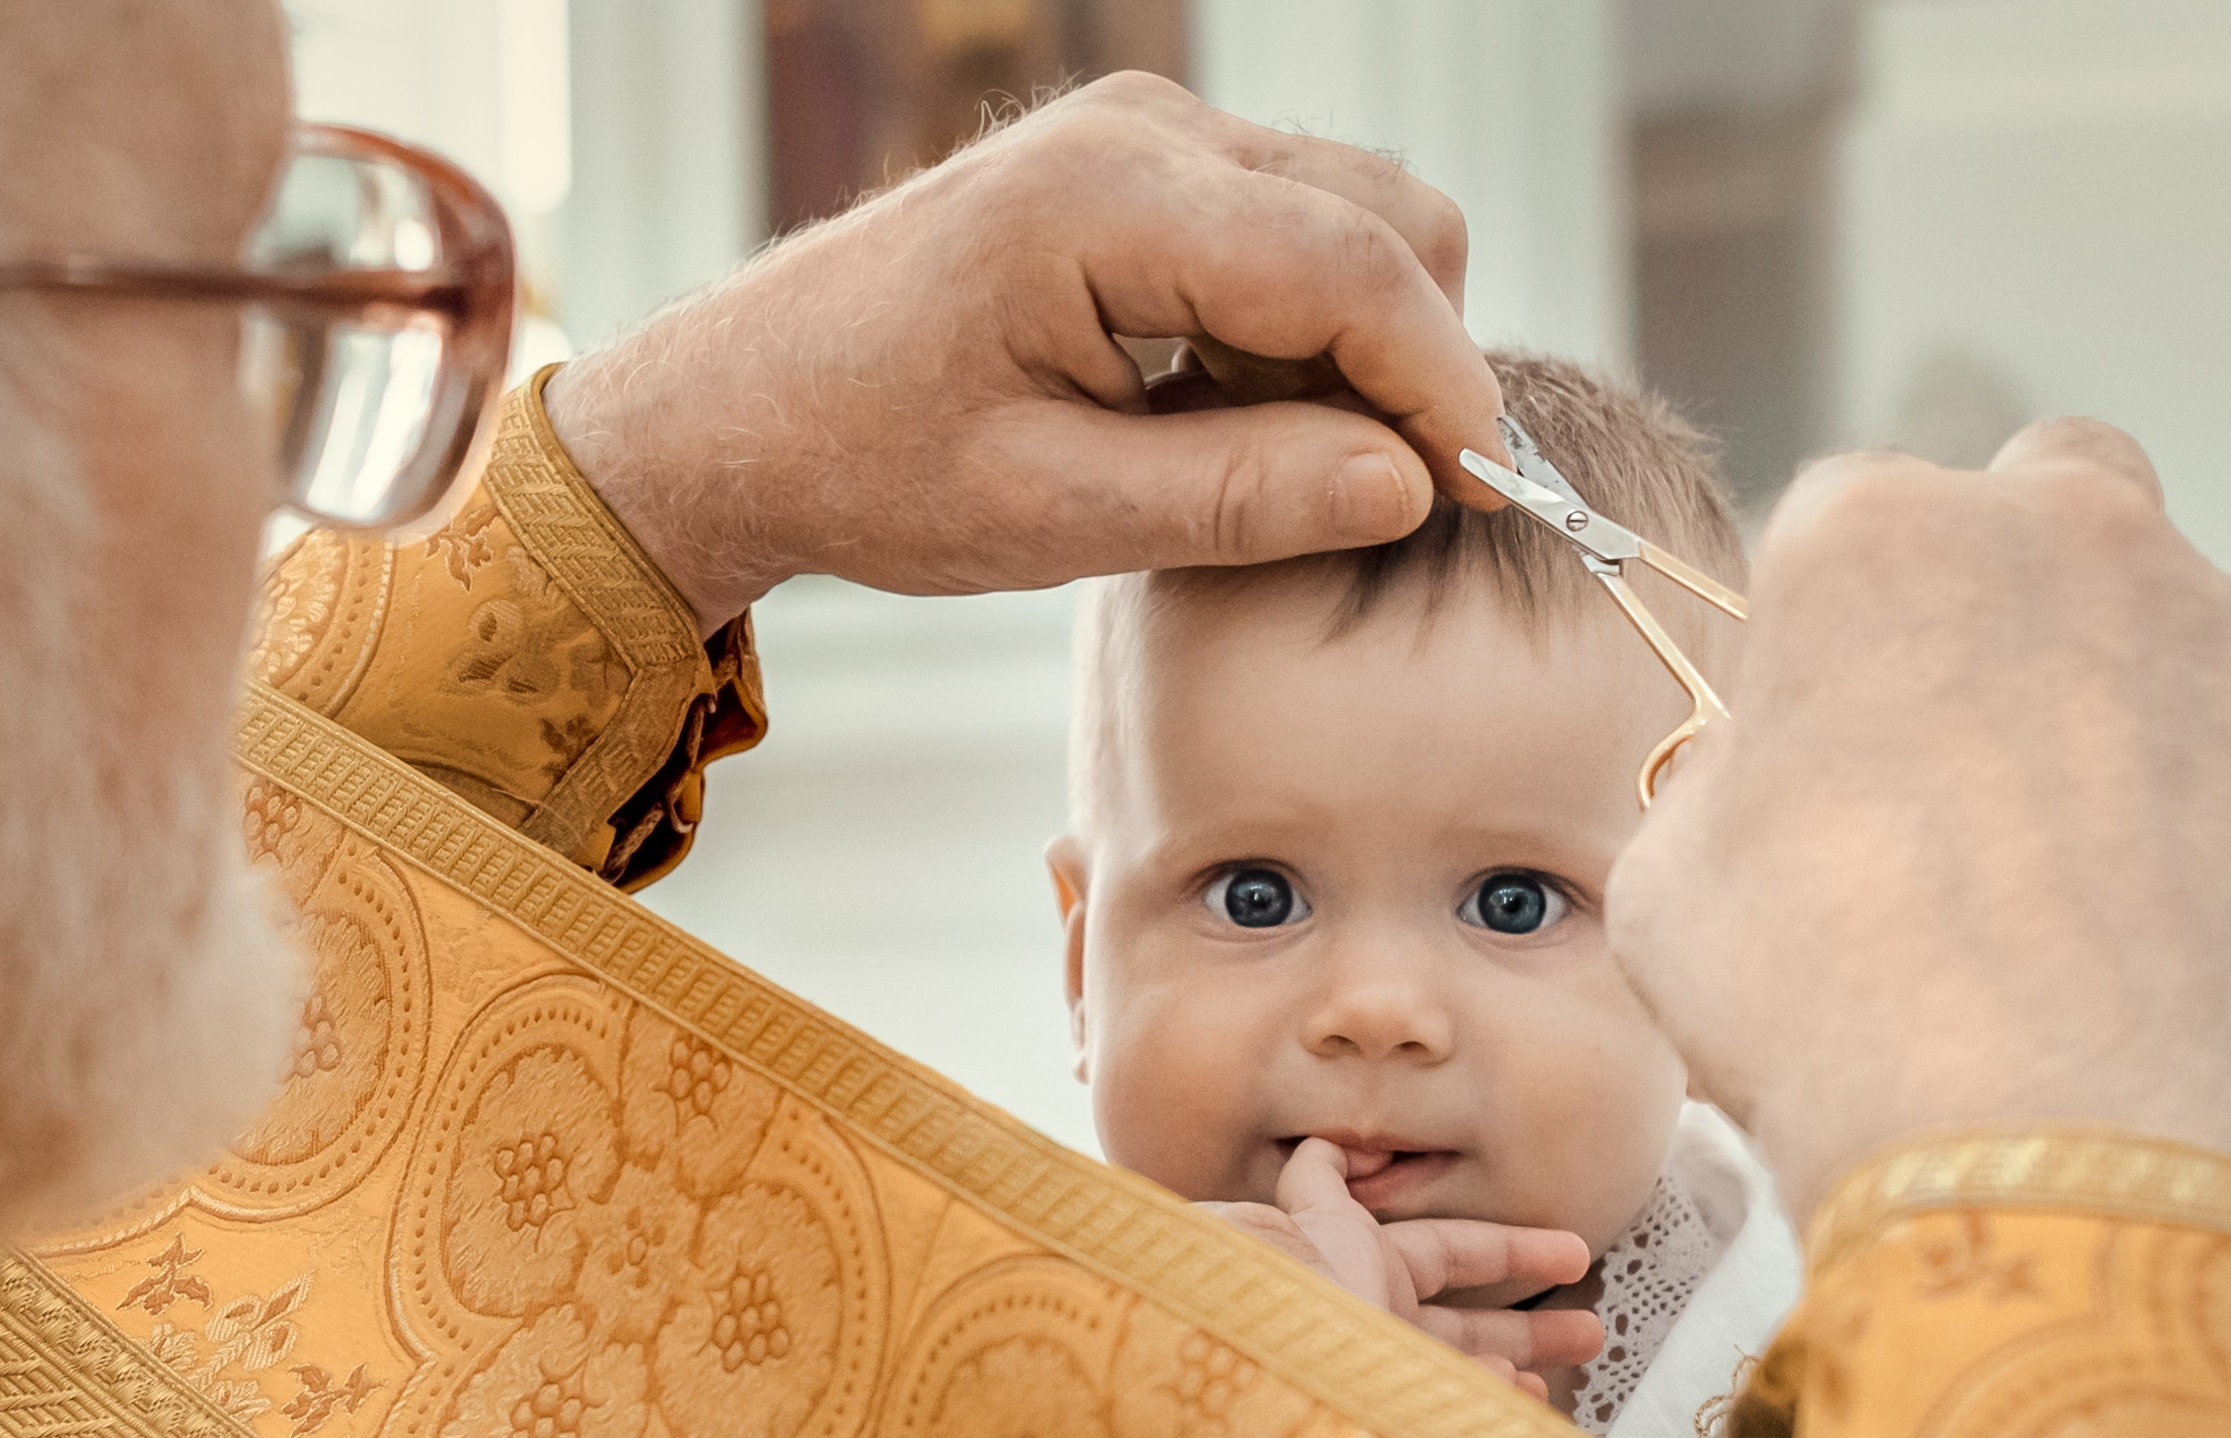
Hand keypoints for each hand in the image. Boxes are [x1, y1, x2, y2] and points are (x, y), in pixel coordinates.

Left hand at [543, 73, 1507, 627]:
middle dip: (1416, 364)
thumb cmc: (866, 464)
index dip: (1446, 389)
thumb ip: (1239, 498)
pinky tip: (1225, 418)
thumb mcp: (1051, 514)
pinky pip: (1292, 228)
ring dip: (1360, 352)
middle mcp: (1142, 131)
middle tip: (1375, 504)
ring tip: (1265, 469)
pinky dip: (1303, 331)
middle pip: (1386, 220)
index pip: (1356, 270)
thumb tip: (1411, 487)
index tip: (1488, 498)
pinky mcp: (1145, 166)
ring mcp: (1146, 134)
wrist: (742, 410)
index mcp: (1105, 200)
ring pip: (1356, 219)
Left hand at [1199, 1138, 1601, 1394]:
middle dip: (1529, 1328)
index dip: (1509, 1249)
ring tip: (1549, 1383)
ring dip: (1511, 1374)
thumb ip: (1314, 1184)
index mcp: (1351, 1263)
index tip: (1572, 1252)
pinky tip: (1519, 1411)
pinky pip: (1447, 1422)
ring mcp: (1375, 1374)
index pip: (1447, 1251)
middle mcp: (1367, 1322)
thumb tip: (1325, 1149)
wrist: (1228, 1361)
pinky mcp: (1383, 1425)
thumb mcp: (1289, 1217)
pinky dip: (1486, 1414)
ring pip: (1459, 1378)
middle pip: (1464, 1325)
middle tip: (1590, 1331)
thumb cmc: (1254, 1285)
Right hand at [1608, 418, 2230, 1214]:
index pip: (1849, 511)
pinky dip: (2226, 826)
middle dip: (2010, 591)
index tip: (1830, 704)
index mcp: (1877, 540)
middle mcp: (2070, 544)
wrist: (2031, 1144)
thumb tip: (1770, 779)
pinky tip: (2157, 937)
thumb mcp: (1670, 874)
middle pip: (2048, 504)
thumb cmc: (1834, 1003)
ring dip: (2124, 715)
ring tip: (2067, 882)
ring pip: (2176, 633)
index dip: (1834, 620)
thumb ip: (1730, 774)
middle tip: (1966, 736)